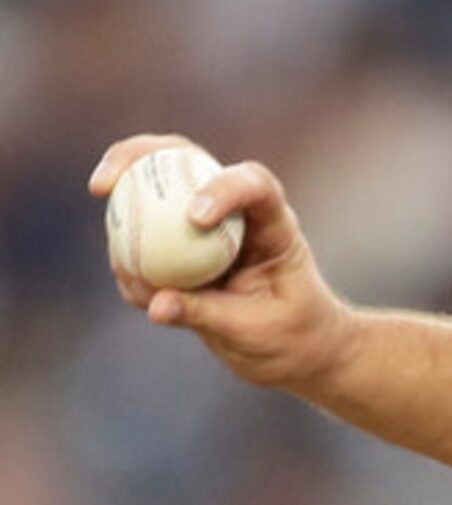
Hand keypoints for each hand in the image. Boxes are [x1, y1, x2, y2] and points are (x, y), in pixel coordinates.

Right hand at [91, 134, 358, 391]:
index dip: (223, 187)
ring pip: (155, 191)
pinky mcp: (181, 248)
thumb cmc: (293, 335)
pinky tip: (131, 286)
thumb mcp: (257, 330)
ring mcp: (205, 226)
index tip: (195, 218)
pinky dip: (127, 255)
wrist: (297, 349)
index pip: (253, 184)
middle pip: (187, 160)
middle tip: (101, 184)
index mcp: (273, 224)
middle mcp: (236, 213)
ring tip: (120, 265)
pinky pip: (144, 239)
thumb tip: (155, 304)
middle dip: (138, 156)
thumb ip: (208, 313)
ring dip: (121, 208)